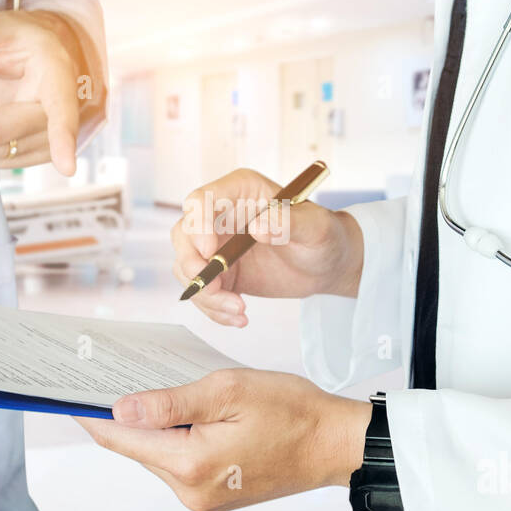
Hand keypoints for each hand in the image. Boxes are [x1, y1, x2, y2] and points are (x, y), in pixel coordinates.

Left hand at [75, 369, 370, 510]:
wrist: (334, 444)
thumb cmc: (291, 411)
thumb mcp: (227, 391)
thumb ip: (169, 402)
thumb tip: (119, 410)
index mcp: (190, 464)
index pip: (121, 438)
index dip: (89, 415)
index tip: (63, 395)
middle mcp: (189, 490)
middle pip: (137, 448)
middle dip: (123, 415)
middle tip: (107, 377)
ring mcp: (202, 498)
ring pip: (158, 454)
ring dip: (154, 425)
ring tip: (155, 388)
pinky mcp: (214, 496)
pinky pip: (180, 462)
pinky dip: (176, 437)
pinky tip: (186, 412)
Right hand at [172, 168, 364, 326]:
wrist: (326, 264)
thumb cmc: (323, 236)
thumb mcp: (315, 227)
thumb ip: (289, 222)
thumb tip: (258, 227)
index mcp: (239, 192)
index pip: (201, 200)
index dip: (197, 225)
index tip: (210, 253)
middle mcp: (221, 216)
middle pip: (183, 235)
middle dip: (192, 266)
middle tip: (216, 289)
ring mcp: (217, 245)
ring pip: (186, 267)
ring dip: (205, 294)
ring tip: (238, 310)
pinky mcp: (220, 273)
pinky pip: (201, 291)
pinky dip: (213, 309)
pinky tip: (238, 318)